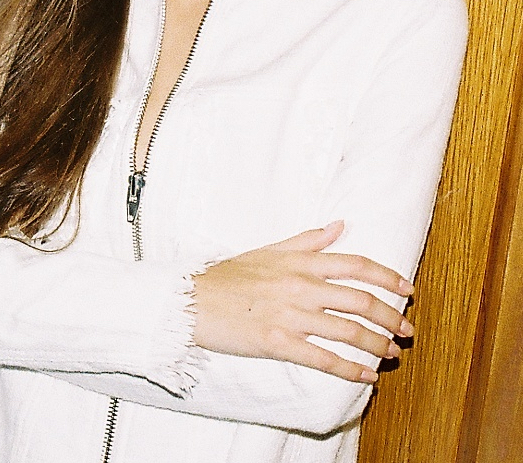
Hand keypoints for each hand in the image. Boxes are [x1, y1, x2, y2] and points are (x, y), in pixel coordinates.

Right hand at [192, 220, 413, 382]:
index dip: (387, 276)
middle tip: (408, 330)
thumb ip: (308, 240)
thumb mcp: (270, 250)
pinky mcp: (278, 342)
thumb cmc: (230, 276)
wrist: (193, 300)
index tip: (408, 289)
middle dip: (390, 316)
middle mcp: (301, 286)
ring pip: (347, 330)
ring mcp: (290, 315)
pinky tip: (367, 376)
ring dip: (376, 344)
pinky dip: (350, 369)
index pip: (355, 264)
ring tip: (391, 354)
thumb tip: (340, 225)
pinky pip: (323, 358)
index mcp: (301, 262)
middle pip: (360, 300)